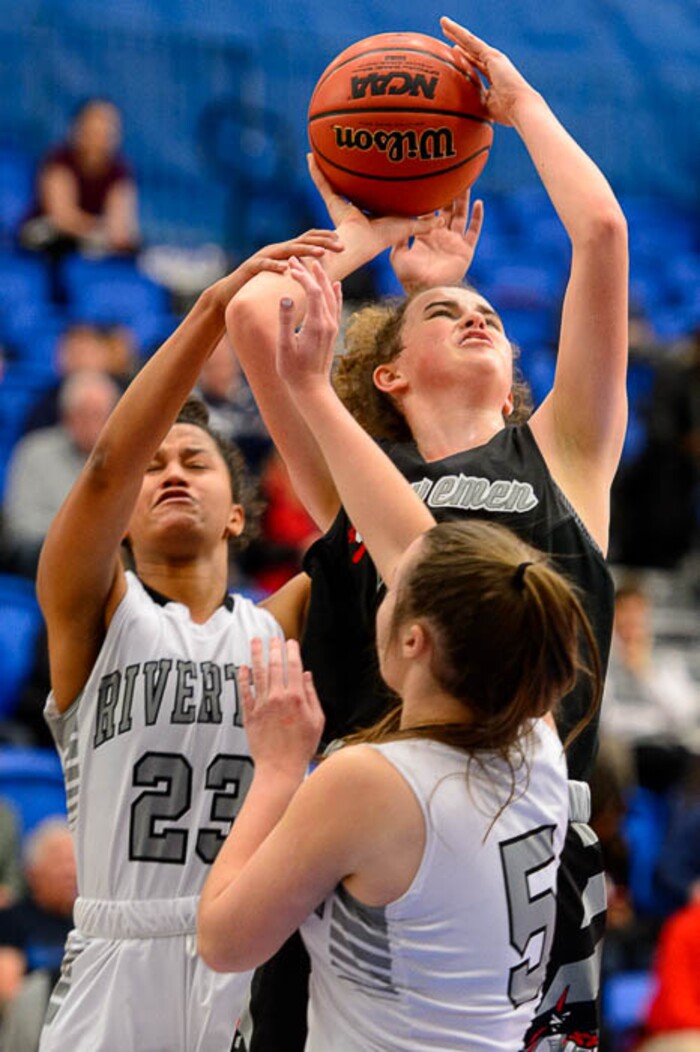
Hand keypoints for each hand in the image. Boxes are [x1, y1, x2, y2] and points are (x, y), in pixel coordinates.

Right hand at [212, 229, 343, 308]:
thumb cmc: (259, 290)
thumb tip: (318, 269)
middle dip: (323, 242)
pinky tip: (285, 269)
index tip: (343, 244)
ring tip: (320, 253)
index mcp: (286, 253)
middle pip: (302, 241)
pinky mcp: (250, 268)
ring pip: (286, 250)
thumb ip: (297, 271)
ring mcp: (263, 257)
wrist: (228, 296)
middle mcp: (276, 251)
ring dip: (304, 251)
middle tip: (341, 246)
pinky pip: (263, 265)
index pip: (309, 239)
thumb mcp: (281, 278)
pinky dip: (274, 266)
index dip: (326, 239)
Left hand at [240, 638, 323, 778]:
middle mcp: (277, 697)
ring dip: (256, 655)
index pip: (293, 667)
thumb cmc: (301, 747)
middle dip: (274, 648)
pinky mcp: (249, 714)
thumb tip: (307, 676)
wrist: (280, 768)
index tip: (291, 642)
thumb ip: (312, 695)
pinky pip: (244, 691)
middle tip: (273, 637)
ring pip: (258, 674)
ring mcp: (262, 705)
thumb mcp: (317, 721)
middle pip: (274, 665)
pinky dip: (243, 678)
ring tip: (255, 641)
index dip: (292, 651)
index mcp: (296, 697)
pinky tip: (243, 667)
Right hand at [276, 257, 341, 392]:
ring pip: (332, 296)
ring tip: (314, 265)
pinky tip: (336, 285)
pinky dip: (336, 293)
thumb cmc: (294, 370)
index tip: (290, 268)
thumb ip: (285, 321)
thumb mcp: (285, 346)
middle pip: (323, 290)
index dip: (302, 277)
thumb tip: (285, 298)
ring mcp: (333, 328)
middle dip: (311, 273)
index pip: (313, 292)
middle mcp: (329, 323)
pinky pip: (337, 307)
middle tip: (297, 260)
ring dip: (323, 279)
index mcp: (317, 325)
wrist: (312, 388)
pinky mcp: (332, 332)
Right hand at [308, 154, 440, 268]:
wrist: (363, 243)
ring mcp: (340, 203)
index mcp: (370, 211)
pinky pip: (322, 183)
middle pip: (350, 183)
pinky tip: (310, 155)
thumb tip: (443, 218)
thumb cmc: (384, 237)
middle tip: (348, 148)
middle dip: (347, 170)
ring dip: (326, 167)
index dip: (373, 181)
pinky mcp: (331, 201)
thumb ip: (424, 223)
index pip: (372, 192)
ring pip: (332, 181)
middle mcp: (354, 205)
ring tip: (324, 146)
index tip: (376, 165)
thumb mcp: (409, 227)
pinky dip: (315, 171)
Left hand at [390, 190, 483, 291]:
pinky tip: (478, 203)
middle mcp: (441, 236)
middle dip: (448, 193)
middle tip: (449, 173)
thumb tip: (394, 219)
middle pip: (447, 209)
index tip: (430, 180)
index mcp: (426, 236)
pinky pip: (474, 231)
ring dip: (463, 199)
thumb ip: (399, 236)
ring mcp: (454, 243)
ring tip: (465, 181)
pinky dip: (478, 217)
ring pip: (461, 215)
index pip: (429, 211)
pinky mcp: (465, 250)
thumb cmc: (408, 277)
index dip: (430, 198)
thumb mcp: (398, 254)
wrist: (424, 292)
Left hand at [440, 17, 537, 126]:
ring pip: (470, 42)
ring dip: (456, 31)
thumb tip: (460, 112)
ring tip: (443, 23)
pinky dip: (459, 33)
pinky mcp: (491, 55)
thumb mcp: (485, 107)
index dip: (465, 57)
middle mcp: (493, 63)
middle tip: (446, 32)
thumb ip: (474, 102)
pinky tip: (447, 26)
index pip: (475, 63)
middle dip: (459, 41)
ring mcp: (493, 57)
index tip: (455, 53)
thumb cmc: (506, 113)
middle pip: (471, 50)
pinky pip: (471, 42)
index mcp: (494, 76)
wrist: (520, 107)